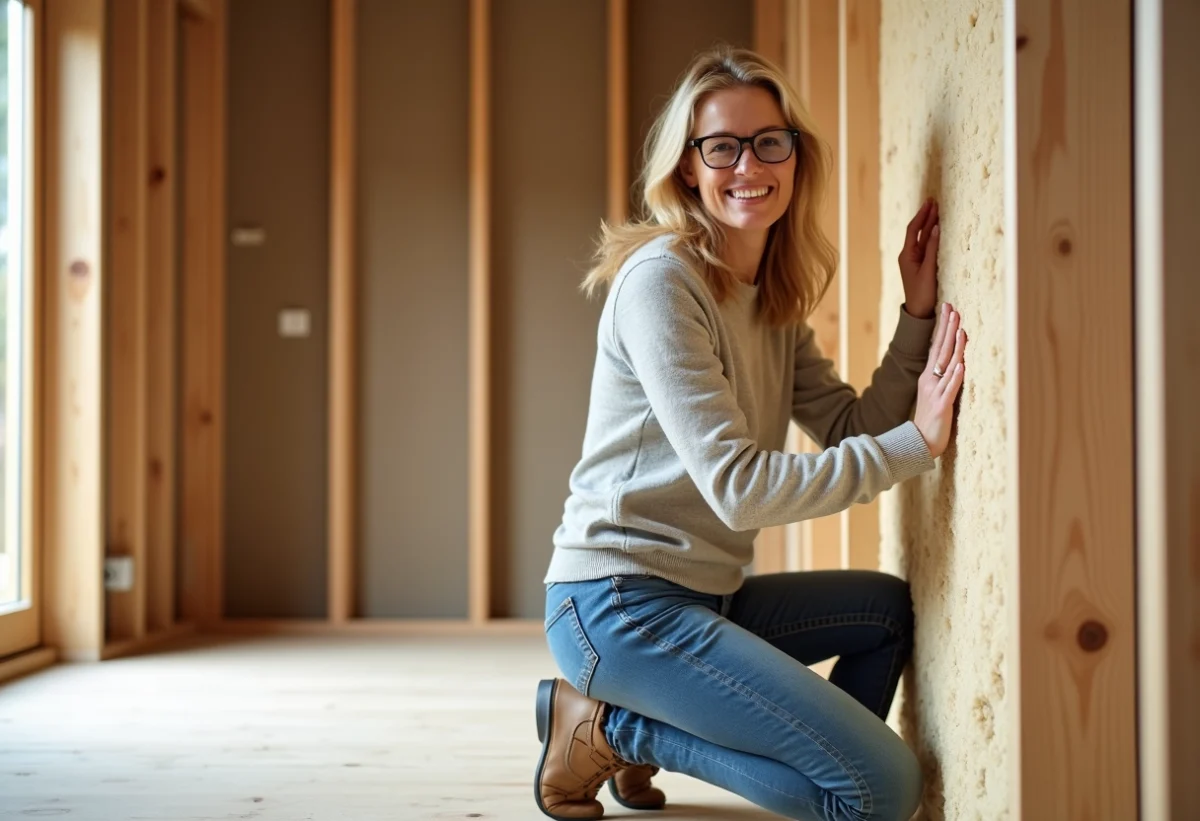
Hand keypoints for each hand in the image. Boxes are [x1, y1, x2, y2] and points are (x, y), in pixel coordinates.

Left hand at [899, 199, 939, 318]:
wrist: (919, 312)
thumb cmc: (923, 293)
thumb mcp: (928, 270)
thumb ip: (931, 249)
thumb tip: (935, 228)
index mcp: (907, 255)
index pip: (913, 230)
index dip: (922, 215)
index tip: (930, 203)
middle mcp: (909, 255)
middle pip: (917, 231)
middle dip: (925, 216)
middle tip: (933, 201)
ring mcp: (914, 259)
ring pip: (922, 237)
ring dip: (929, 224)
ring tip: (936, 210)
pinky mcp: (921, 264)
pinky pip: (925, 245)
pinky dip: (931, 235)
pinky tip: (936, 228)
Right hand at [913, 302, 966, 458]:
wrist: (919, 443)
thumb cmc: (931, 419)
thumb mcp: (935, 393)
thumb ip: (943, 376)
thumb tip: (956, 360)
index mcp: (929, 377)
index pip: (937, 346)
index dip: (943, 328)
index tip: (948, 309)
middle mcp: (931, 380)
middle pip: (941, 350)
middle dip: (948, 329)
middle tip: (953, 309)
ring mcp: (935, 392)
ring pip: (947, 366)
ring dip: (955, 347)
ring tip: (960, 329)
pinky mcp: (941, 406)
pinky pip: (950, 389)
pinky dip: (956, 376)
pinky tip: (961, 364)